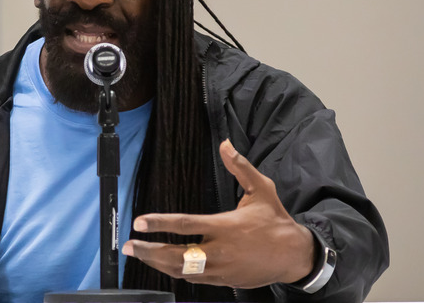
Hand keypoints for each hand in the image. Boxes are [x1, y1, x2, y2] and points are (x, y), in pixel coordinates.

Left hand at [122, 139, 314, 288]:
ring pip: (182, 270)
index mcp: (225, 226)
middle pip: (177, 254)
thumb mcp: (261, 189)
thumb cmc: (275, 220)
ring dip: (158, 263)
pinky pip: (194, 279)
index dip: (160, 223)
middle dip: (150, 251)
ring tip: (139, 254)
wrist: (293, 256)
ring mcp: (220, 269)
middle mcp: (220, 250)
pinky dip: (176, 272)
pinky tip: (163, 265)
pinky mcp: (223, 280)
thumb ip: (240, 167)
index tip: (139, 222)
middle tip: (130, 246)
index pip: (186, 224)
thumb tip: (225, 144)